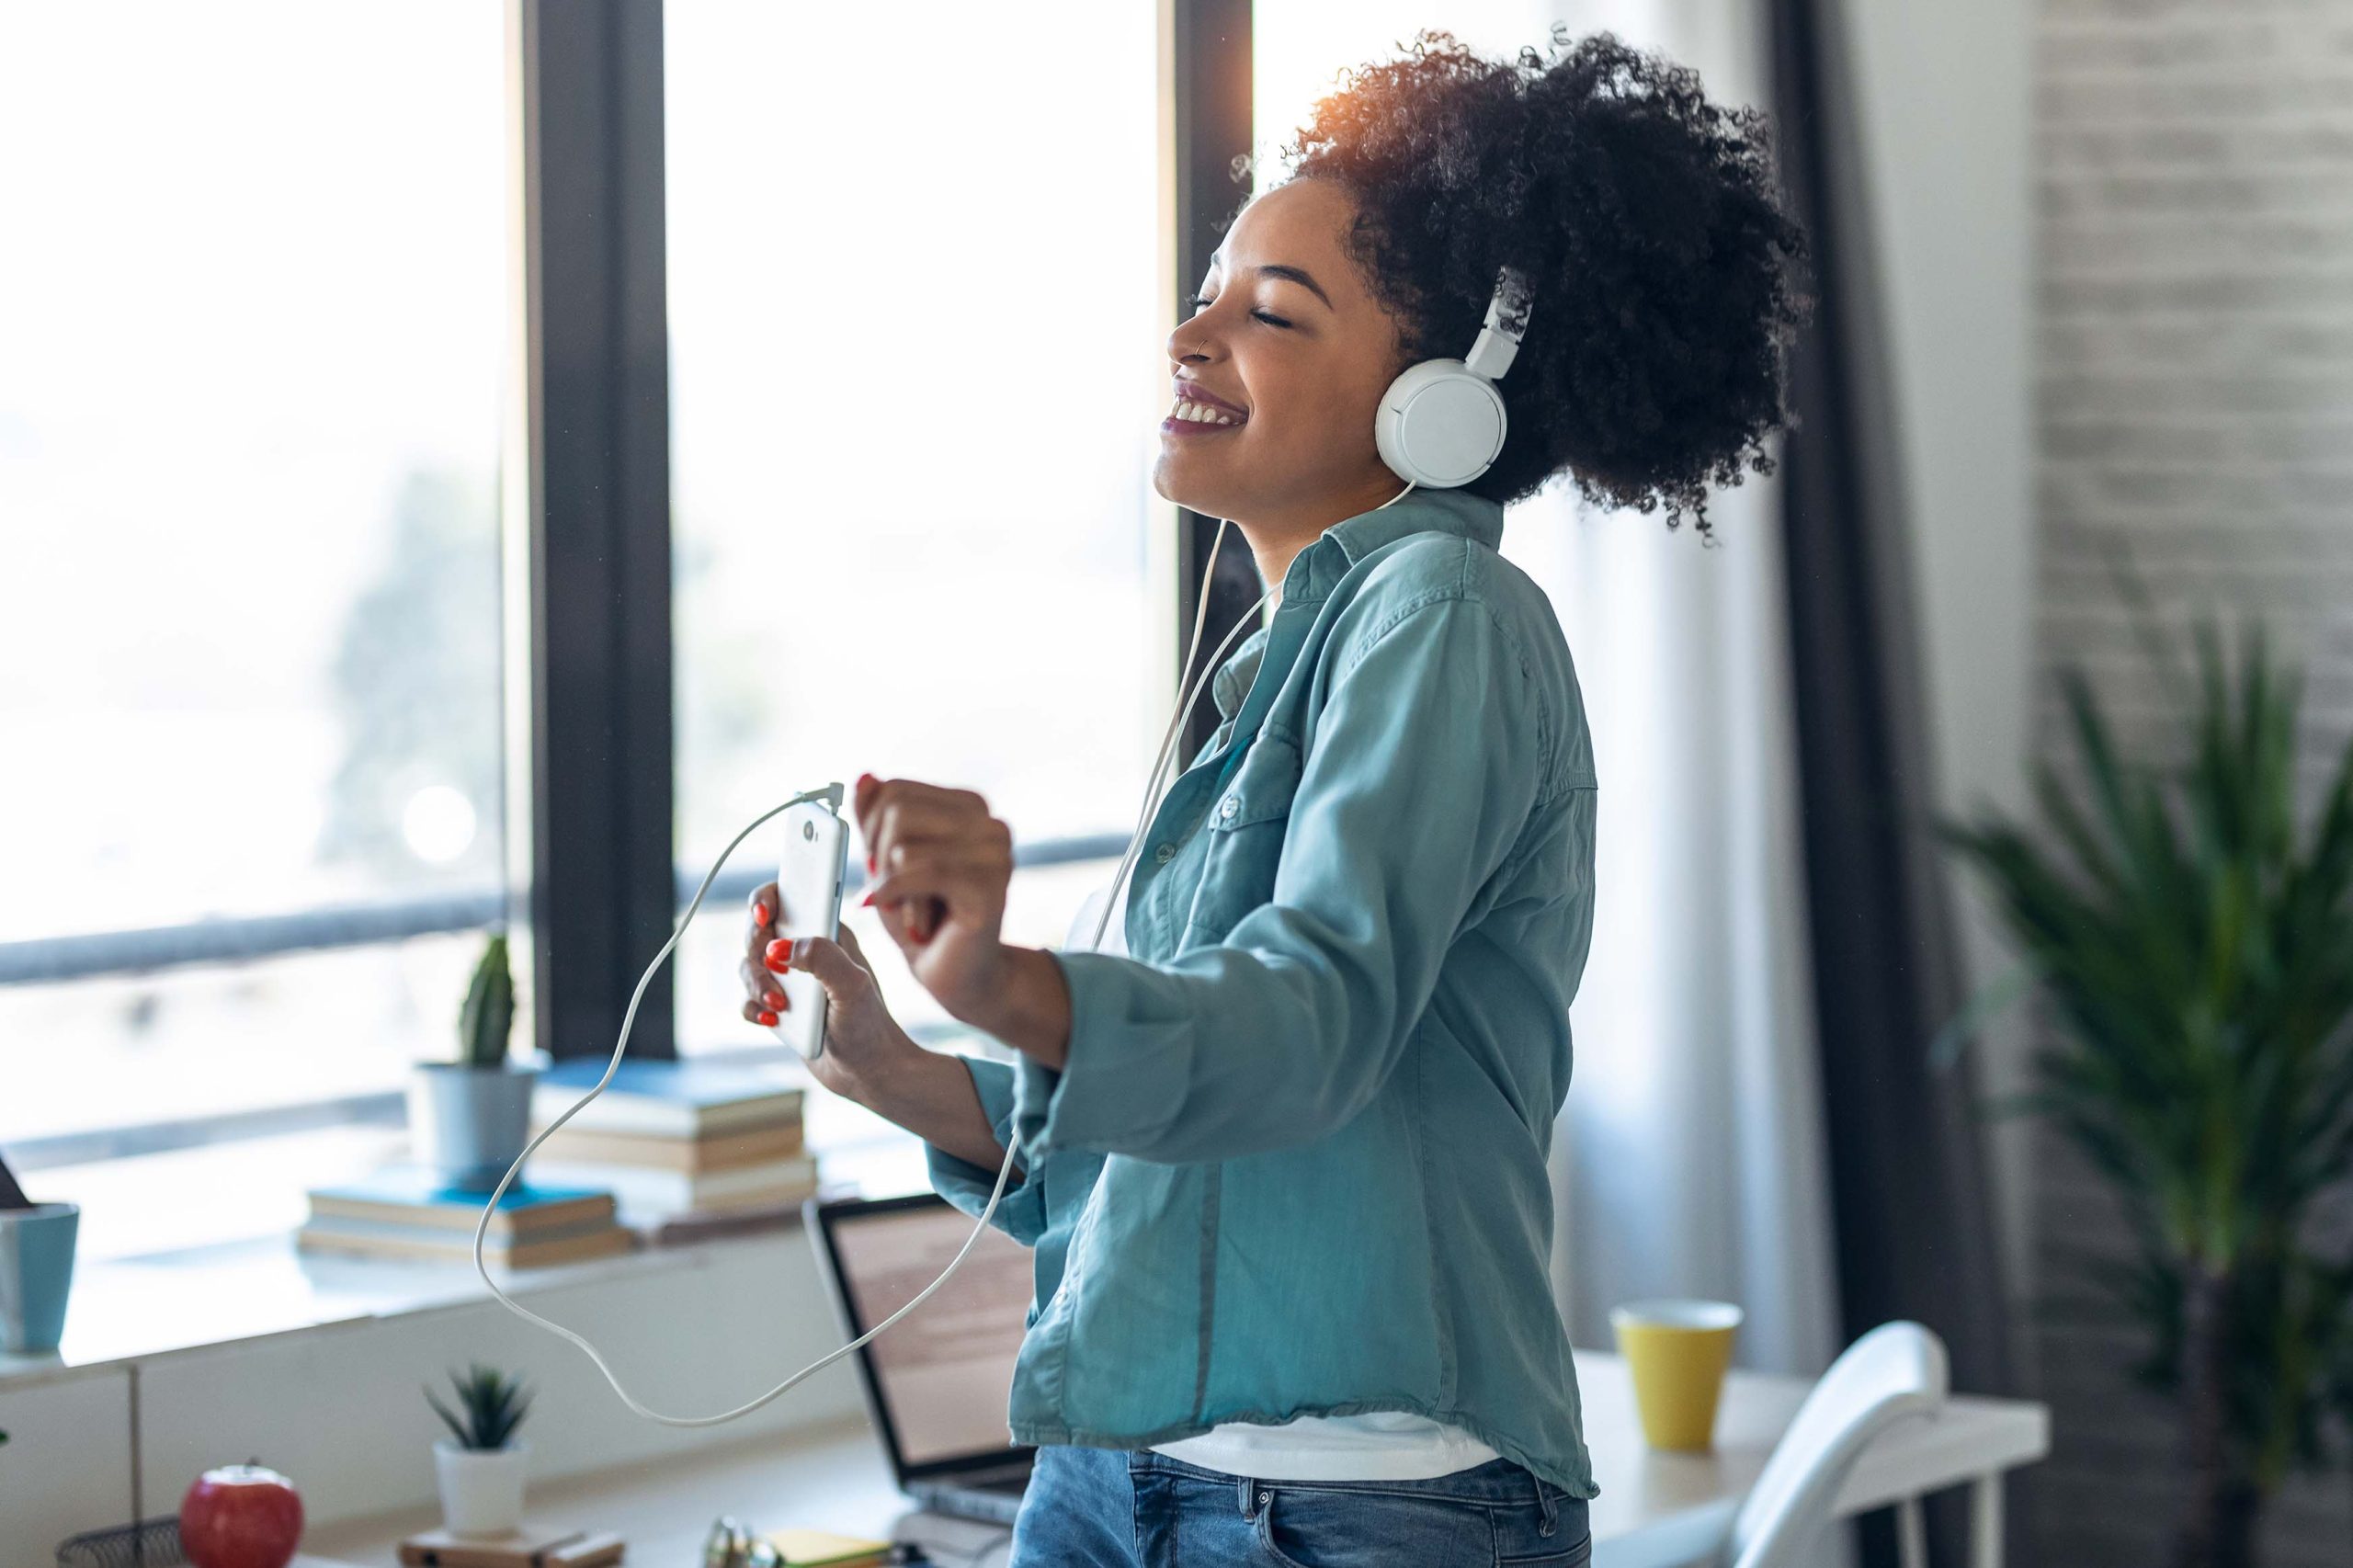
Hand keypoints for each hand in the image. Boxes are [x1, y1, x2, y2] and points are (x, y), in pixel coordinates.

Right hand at [742, 881, 920, 1107]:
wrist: (869, 1074)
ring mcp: (789, 980)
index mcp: (827, 932)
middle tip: (773, 968)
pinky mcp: (777, 1007)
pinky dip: (754, 1009)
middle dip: (756, 947)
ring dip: (758, 985)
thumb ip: (822, 958)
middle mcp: (805, 951)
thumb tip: (781, 948)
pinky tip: (774, 1021)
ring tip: (781, 1006)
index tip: (763, 915)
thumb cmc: (870, 1027)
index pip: (788, 897)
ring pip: (748, 966)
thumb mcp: (853, 987)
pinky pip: (748, 1000)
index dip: (767, 898)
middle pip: (758, 929)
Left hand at [853, 772, 1015, 1022]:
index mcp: (971, 808)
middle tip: (891, 892)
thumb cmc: (923, 919)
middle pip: (897, 811)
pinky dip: (897, 896)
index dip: (871, 831)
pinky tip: (908, 922)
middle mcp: (991, 823)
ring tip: (910, 911)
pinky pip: (918, 871)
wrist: (957, 976)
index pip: (894, 790)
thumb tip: (863, 778)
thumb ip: (877, 820)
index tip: (884, 868)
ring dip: (891, 885)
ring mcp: (996, 853)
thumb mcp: (888, 863)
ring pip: (903, 843)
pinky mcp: (990, 887)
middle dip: (878, 856)